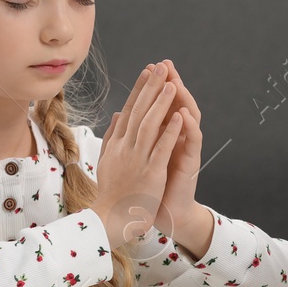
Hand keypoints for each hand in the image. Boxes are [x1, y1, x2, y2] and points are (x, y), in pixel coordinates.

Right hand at [93, 65, 185, 245]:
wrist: (111, 220)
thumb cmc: (112, 191)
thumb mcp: (108, 159)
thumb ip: (113, 136)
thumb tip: (117, 114)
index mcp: (117, 143)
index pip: (130, 110)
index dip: (140, 89)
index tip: (147, 71)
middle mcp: (125, 147)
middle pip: (139, 111)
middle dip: (151, 87)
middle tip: (161, 66)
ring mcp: (137, 159)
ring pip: (150, 125)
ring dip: (162, 103)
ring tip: (171, 83)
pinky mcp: (150, 172)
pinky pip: (161, 148)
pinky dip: (170, 131)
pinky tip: (179, 116)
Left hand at [146, 59, 212, 257]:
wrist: (165, 213)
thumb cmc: (152, 185)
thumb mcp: (139, 155)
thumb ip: (135, 133)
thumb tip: (122, 113)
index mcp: (162, 134)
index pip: (160, 104)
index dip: (154, 87)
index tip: (147, 68)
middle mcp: (177, 137)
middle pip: (176, 104)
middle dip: (170, 83)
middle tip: (165, 65)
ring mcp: (185, 148)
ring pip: (188, 116)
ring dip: (182, 99)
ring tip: (175, 82)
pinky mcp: (191, 161)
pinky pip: (192, 140)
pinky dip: (188, 126)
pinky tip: (183, 114)